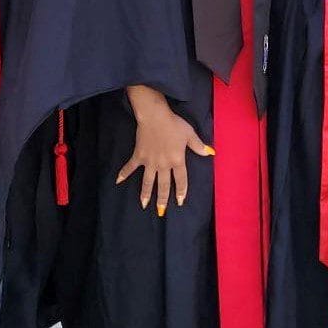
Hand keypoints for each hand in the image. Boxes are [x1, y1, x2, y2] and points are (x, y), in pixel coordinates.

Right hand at [117, 86, 213, 214]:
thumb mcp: (190, 134)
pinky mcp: (139, 156)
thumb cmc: (174, 124)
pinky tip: (117, 182)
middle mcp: (163, 165)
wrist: (155, 116)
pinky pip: (130, 167)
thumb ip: (198, 146)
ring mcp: (150, 162)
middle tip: (161, 211)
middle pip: (163, 185)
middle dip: (162, 200)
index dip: (181, 192)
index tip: (180, 202)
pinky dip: (124, 174)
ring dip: (145, 194)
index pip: (181, 180)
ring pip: (148, 182)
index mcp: (177, 161)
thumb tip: (209, 153)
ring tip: (143, 205)